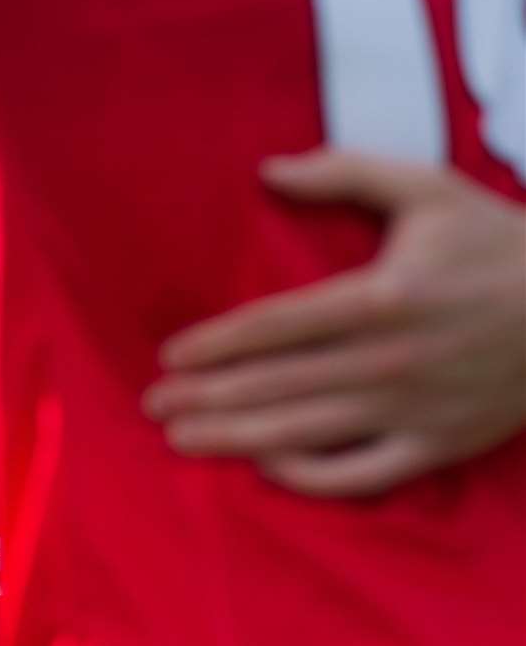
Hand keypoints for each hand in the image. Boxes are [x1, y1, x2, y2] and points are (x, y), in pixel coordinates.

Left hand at [144, 150, 525, 496]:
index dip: (219, 343)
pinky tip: (266, 466)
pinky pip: (363, 475)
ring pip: (308, 433)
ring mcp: (414, 409)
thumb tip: (268, 168)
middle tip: (154, 405)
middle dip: (208, 396)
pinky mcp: (439, 445)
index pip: (279, 325)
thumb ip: (346, 174)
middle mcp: (392, 359)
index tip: (171, 355)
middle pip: (278, 384)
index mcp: (384, 297)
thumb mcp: (429, 191)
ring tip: (182, 439)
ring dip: (238, 437)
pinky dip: (312, 477)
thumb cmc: (499, 245)